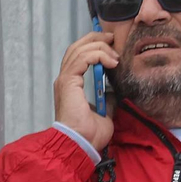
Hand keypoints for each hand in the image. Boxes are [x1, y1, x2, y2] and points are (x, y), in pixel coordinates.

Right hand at [54, 31, 117, 151]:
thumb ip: (107, 99)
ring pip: (79, 49)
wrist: (81, 143)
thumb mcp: (104, 112)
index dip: (94, 46)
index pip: (79, 56)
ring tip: (115, 55)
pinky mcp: (68, 81)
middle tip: (112, 38)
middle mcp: (65, 79)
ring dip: (99, 47)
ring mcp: (65, 79)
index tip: (112, 46)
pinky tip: (110, 62)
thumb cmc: (90, 134)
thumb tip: (114, 92)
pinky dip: (97, 55)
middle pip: (77, 47)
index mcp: (71, 84)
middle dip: (95, 39)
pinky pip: (82, 58)